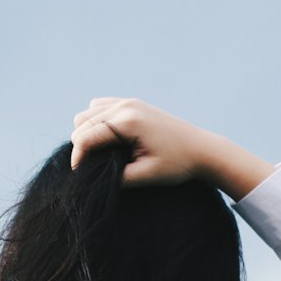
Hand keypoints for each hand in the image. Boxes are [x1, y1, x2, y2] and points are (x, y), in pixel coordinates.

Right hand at [69, 97, 274, 200]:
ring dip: (87, 133)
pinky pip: (100, 107)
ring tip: (97, 156)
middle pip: (82, 123)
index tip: (79, 176)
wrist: (202, 149)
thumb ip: (117, 178)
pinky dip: (96, 122)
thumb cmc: (177, 164)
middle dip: (81, 146)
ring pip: (88, 113)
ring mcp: (129, 101)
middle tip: (90, 169)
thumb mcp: (146, 176)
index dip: (77, 158)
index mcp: (128, 121)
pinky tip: (106, 139)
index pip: (86, 137)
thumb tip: (93, 180)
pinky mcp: (133, 103)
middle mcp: (125, 105)